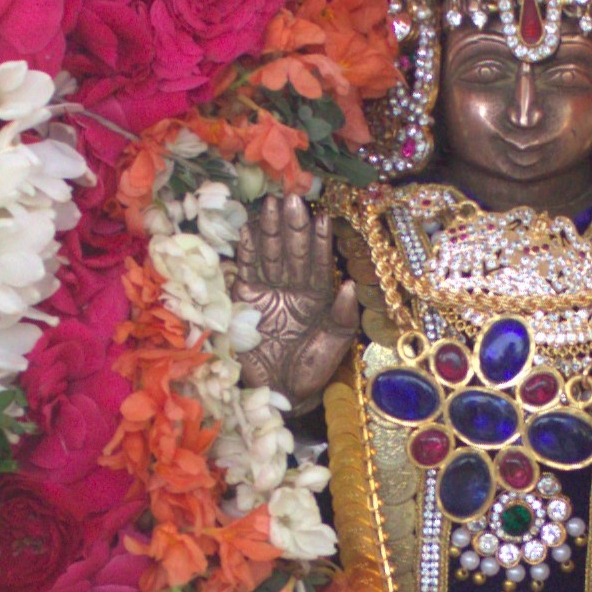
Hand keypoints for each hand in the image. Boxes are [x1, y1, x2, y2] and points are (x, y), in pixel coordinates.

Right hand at [233, 194, 360, 411]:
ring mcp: (268, 292)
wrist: (280, 393)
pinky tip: (248, 230)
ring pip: (270, 254)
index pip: (319, 261)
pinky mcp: (245, 300)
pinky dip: (246, 250)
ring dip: (270, 230)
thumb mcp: (335, 344)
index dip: (319, 239)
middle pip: (293, 251)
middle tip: (292, 198)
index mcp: (317, 296)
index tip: (321, 216)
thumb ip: (342, 315)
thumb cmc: (311, 371)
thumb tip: (347, 283)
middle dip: (292, 226)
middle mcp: (293, 289)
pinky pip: (246, 269)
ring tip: (270, 204)